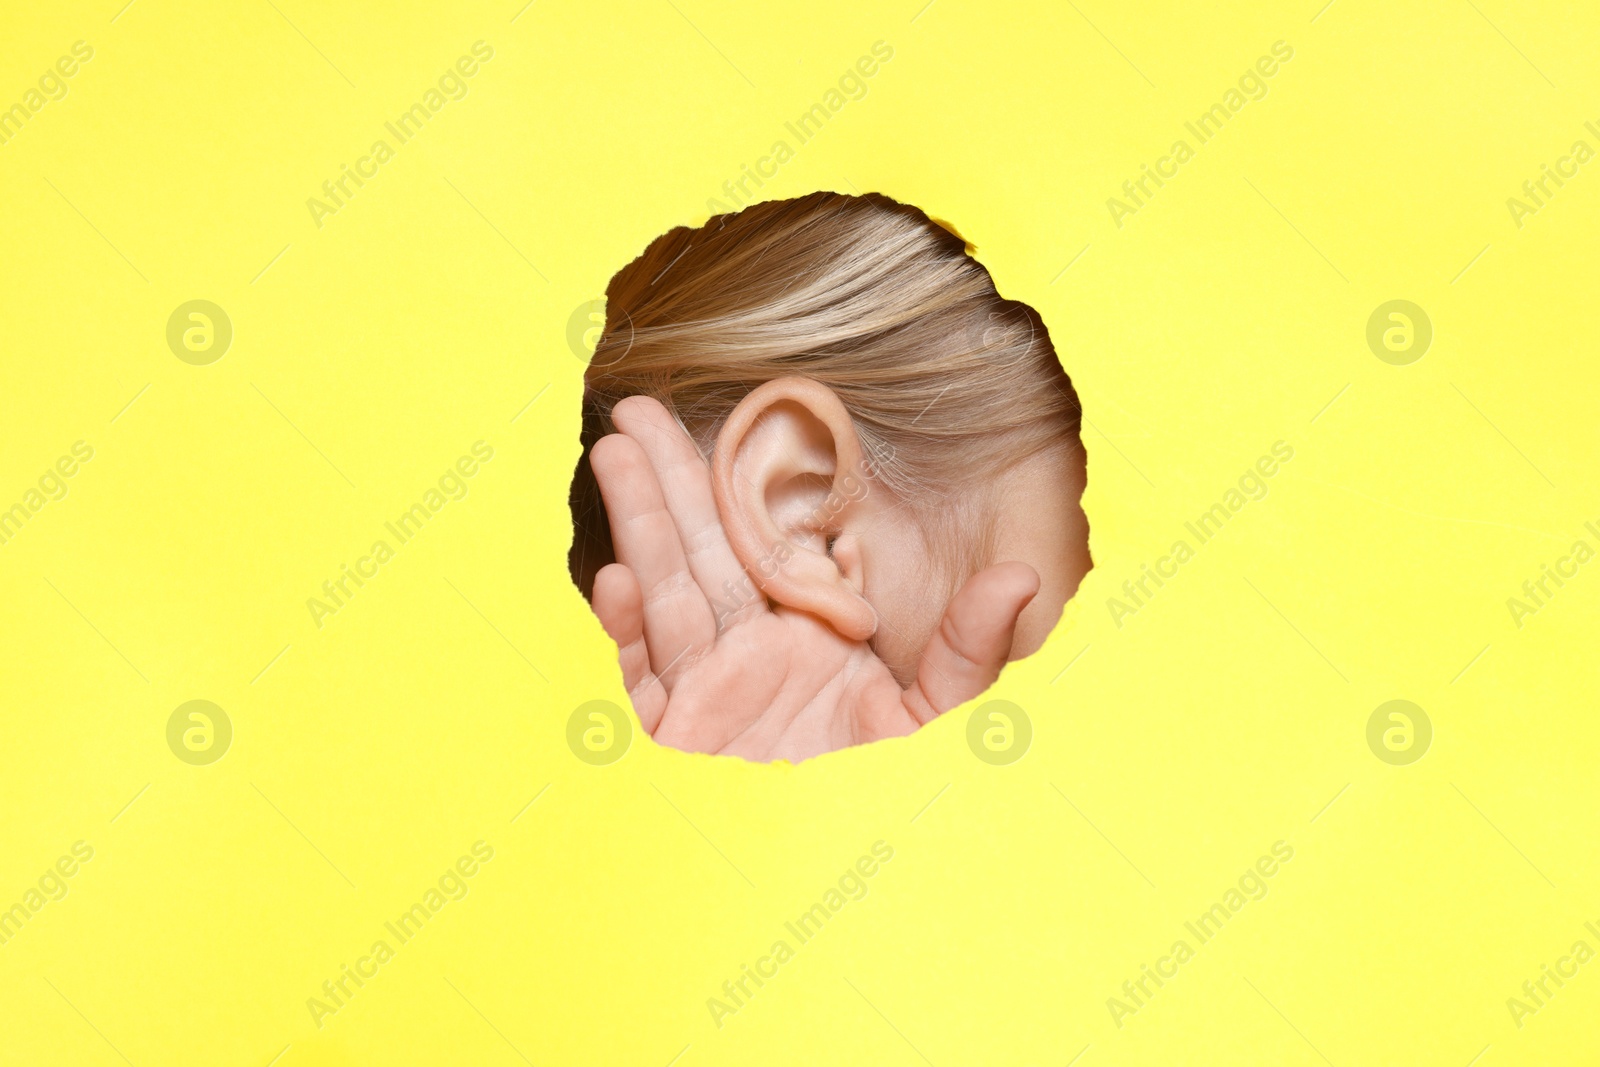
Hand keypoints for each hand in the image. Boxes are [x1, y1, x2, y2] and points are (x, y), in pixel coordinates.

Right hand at [588, 395, 1039, 761]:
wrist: (839, 869)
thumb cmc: (896, 794)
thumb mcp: (941, 717)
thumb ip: (972, 648)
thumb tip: (1023, 579)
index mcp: (815, 632)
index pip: (775, 543)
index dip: (749, 483)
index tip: (734, 424)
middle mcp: (756, 648)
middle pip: (707, 547)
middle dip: (672, 479)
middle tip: (637, 406)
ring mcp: (711, 687)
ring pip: (669, 589)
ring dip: (641, 522)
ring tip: (616, 452)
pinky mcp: (679, 731)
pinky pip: (644, 670)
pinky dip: (627, 628)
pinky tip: (616, 575)